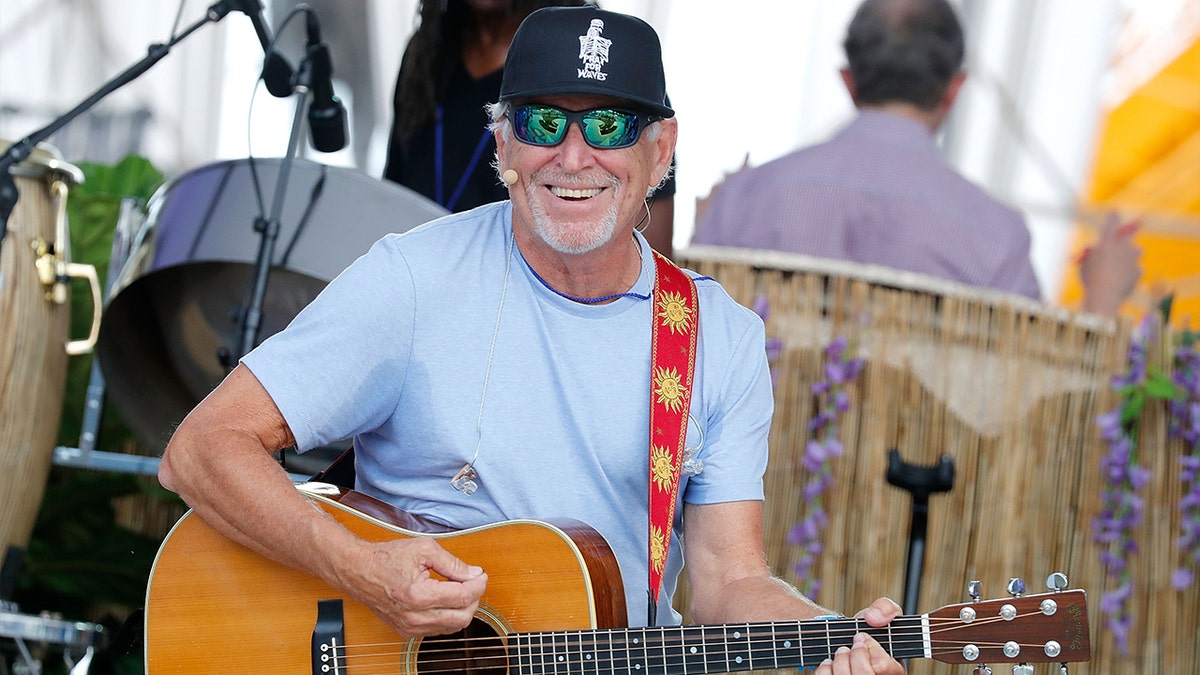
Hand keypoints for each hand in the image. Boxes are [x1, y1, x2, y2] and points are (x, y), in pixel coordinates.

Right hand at [342, 536, 487, 636]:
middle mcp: (415, 617)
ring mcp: (410, 627)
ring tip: (461, 588)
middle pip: (463, 616)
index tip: (481, 574)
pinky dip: (449, 616)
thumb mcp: (423, 549)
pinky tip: (447, 599)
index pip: (463, 597)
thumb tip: (473, 573)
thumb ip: (452, 563)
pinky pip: (439, 629)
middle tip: (474, 581)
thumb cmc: (386, 558)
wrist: (358, 571)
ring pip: (453, 626)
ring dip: (463, 608)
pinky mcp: (407, 631)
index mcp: (419, 596)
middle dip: (474, 598)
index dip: (478, 585)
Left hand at [816, 597, 904, 673]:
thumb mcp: (882, 614)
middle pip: (862, 673)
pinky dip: (826, 666)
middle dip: (854, 652)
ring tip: (844, 651)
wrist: (847, 641)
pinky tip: (833, 662)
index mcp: (894, 670)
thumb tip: (873, 618)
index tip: (863, 637)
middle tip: (853, 644)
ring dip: (840, 657)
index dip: (869, 647)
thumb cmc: (869, 631)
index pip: (881, 665)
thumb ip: (886, 608)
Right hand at [1080, 213, 1141, 314]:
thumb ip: (1091, 255)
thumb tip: (1098, 252)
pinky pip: (1133, 268)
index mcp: (1107, 240)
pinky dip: (1127, 273)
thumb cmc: (1090, 279)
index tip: (1114, 212)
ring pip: (1133, 252)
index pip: (1112, 220)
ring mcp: (1133, 258)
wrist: (1104, 297)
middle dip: (1131, 228)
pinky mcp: (1139, 271)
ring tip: (1113, 267)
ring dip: (1127, 255)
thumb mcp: (1084, 264)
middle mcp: (1123, 245)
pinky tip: (1117, 282)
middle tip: (1137, 222)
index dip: (1113, 216)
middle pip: (1129, 233)